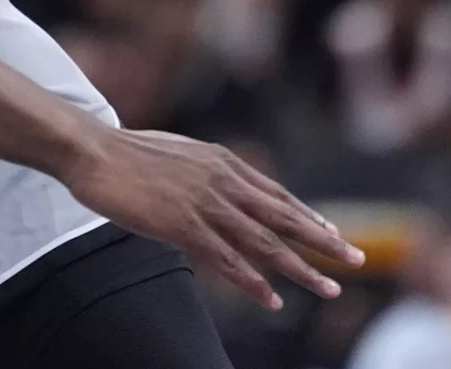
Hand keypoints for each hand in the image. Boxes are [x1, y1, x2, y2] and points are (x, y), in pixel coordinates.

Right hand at [58, 125, 361, 309]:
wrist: (93, 150)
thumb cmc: (126, 153)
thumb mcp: (179, 154)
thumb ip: (205, 170)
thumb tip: (218, 180)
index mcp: (221, 161)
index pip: (276, 193)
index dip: (307, 215)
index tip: (332, 232)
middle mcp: (222, 180)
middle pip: (284, 216)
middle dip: (323, 240)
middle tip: (357, 258)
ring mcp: (205, 204)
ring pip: (265, 242)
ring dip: (301, 268)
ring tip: (328, 288)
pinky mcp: (184, 225)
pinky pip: (227, 260)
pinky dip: (253, 282)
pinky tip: (272, 300)